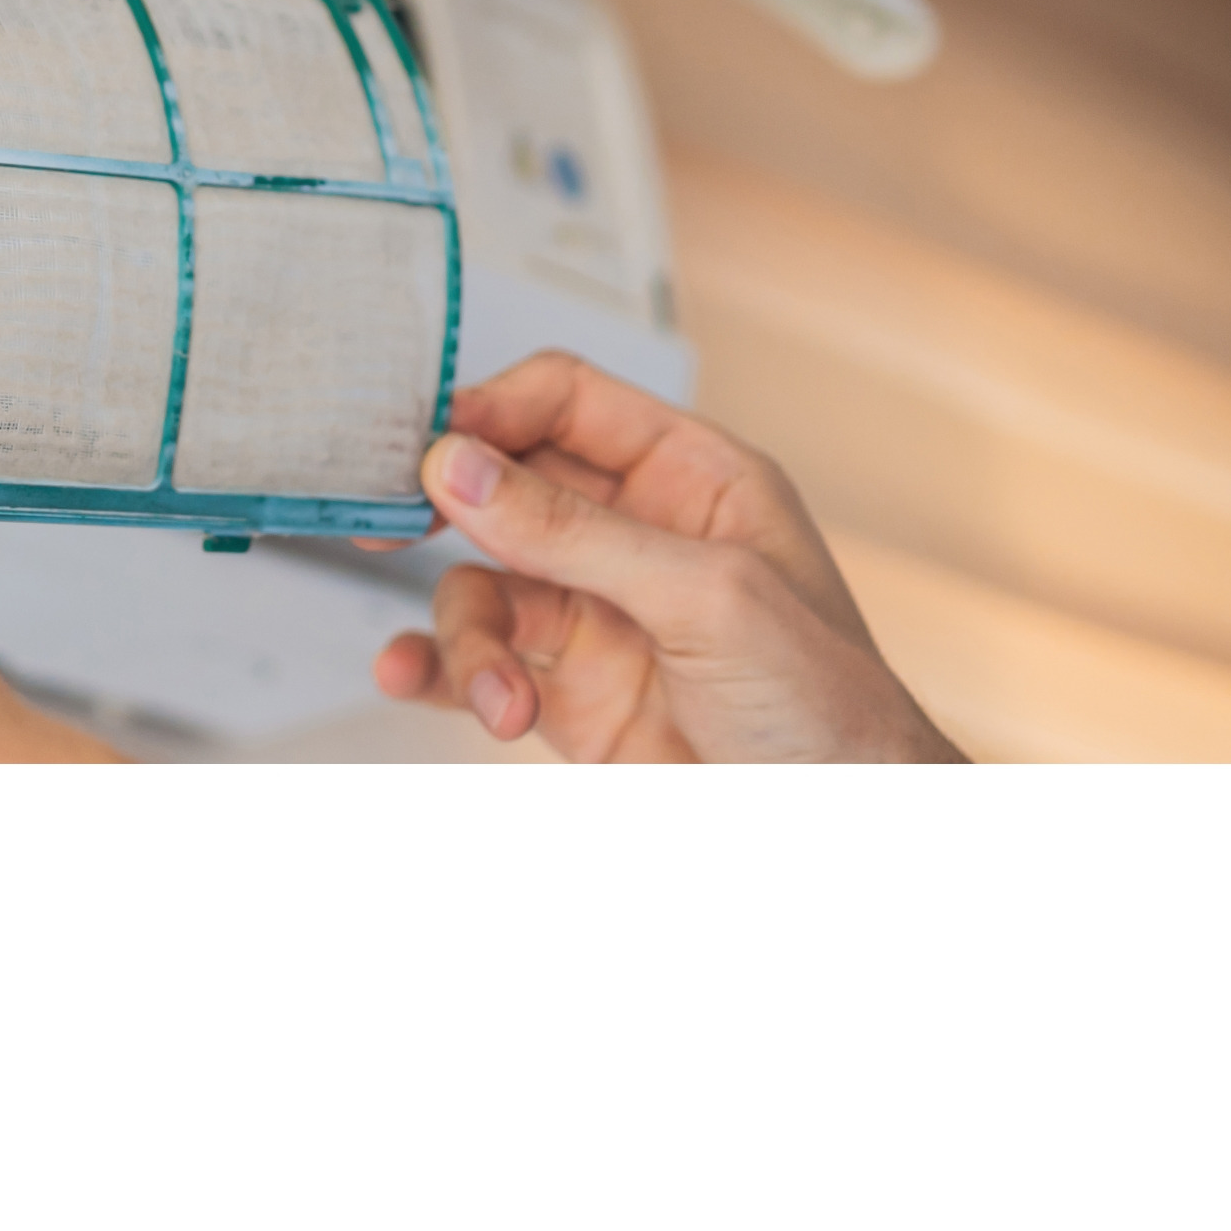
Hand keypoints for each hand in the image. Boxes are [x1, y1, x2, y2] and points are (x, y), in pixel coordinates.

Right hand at [373, 352, 962, 761]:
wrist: (845, 826)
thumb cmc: (831, 708)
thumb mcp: (708, 598)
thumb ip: (575, 532)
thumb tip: (461, 469)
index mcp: (691, 479)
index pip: (568, 403)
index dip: (492, 411)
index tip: (429, 443)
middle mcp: (637, 538)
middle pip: (506, 489)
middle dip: (444, 512)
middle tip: (385, 527)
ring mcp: (599, 617)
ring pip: (483, 588)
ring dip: (471, 640)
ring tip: (501, 697)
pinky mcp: (569, 694)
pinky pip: (479, 665)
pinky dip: (440, 673)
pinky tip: (412, 680)